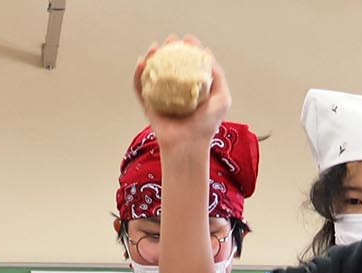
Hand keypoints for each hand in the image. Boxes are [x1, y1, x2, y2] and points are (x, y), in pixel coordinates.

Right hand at [131, 35, 231, 150]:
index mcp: (191, 87)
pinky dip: (138, 73)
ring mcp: (160, 96)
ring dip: (152, 56)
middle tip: (171, 41)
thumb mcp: (222, 98)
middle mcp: (176, 89)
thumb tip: (206, 54)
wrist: (189, 144)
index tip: (187, 39)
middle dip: (169, 47)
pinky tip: (142, 62)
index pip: (188, 62)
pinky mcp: (148, 104)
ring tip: (156, 48)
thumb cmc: (207, 125)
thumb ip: (218, 76)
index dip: (187, 48)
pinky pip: (140, 86)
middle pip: (169, 63)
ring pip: (153, 71)